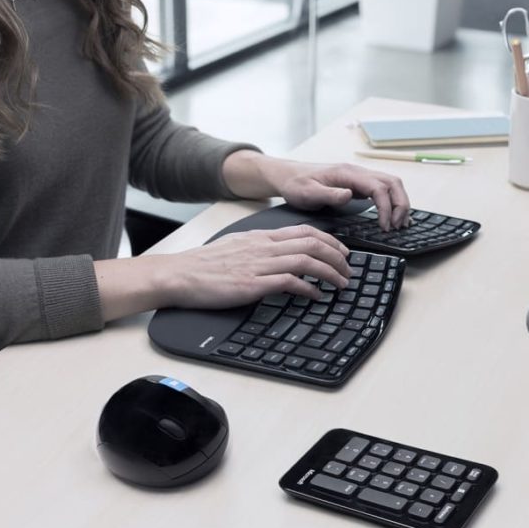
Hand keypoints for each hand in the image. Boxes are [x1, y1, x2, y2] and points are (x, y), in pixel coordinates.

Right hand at [153, 225, 350, 309]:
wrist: (179, 274)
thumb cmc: (204, 265)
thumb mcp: (236, 247)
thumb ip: (259, 249)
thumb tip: (278, 258)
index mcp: (261, 237)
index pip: (304, 231)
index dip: (330, 240)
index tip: (343, 251)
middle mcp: (264, 247)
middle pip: (312, 243)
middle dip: (338, 256)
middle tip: (349, 269)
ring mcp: (259, 264)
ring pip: (306, 260)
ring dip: (330, 272)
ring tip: (341, 284)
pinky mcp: (253, 284)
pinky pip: (289, 281)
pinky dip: (308, 288)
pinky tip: (316, 296)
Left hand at [274, 161, 411, 230]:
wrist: (288, 177)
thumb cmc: (296, 184)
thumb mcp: (307, 192)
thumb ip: (328, 194)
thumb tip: (350, 195)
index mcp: (348, 173)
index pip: (379, 187)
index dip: (386, 207)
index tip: (384, 226)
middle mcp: (358, 173)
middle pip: (393, 183)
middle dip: (400, 205)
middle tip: (397, 227)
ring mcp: (360, 178)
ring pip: (392, 185)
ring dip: (399, 203)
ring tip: (399, 224)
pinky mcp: (359, 185)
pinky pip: (383, 191)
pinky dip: (393, 202)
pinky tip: (393, 217)